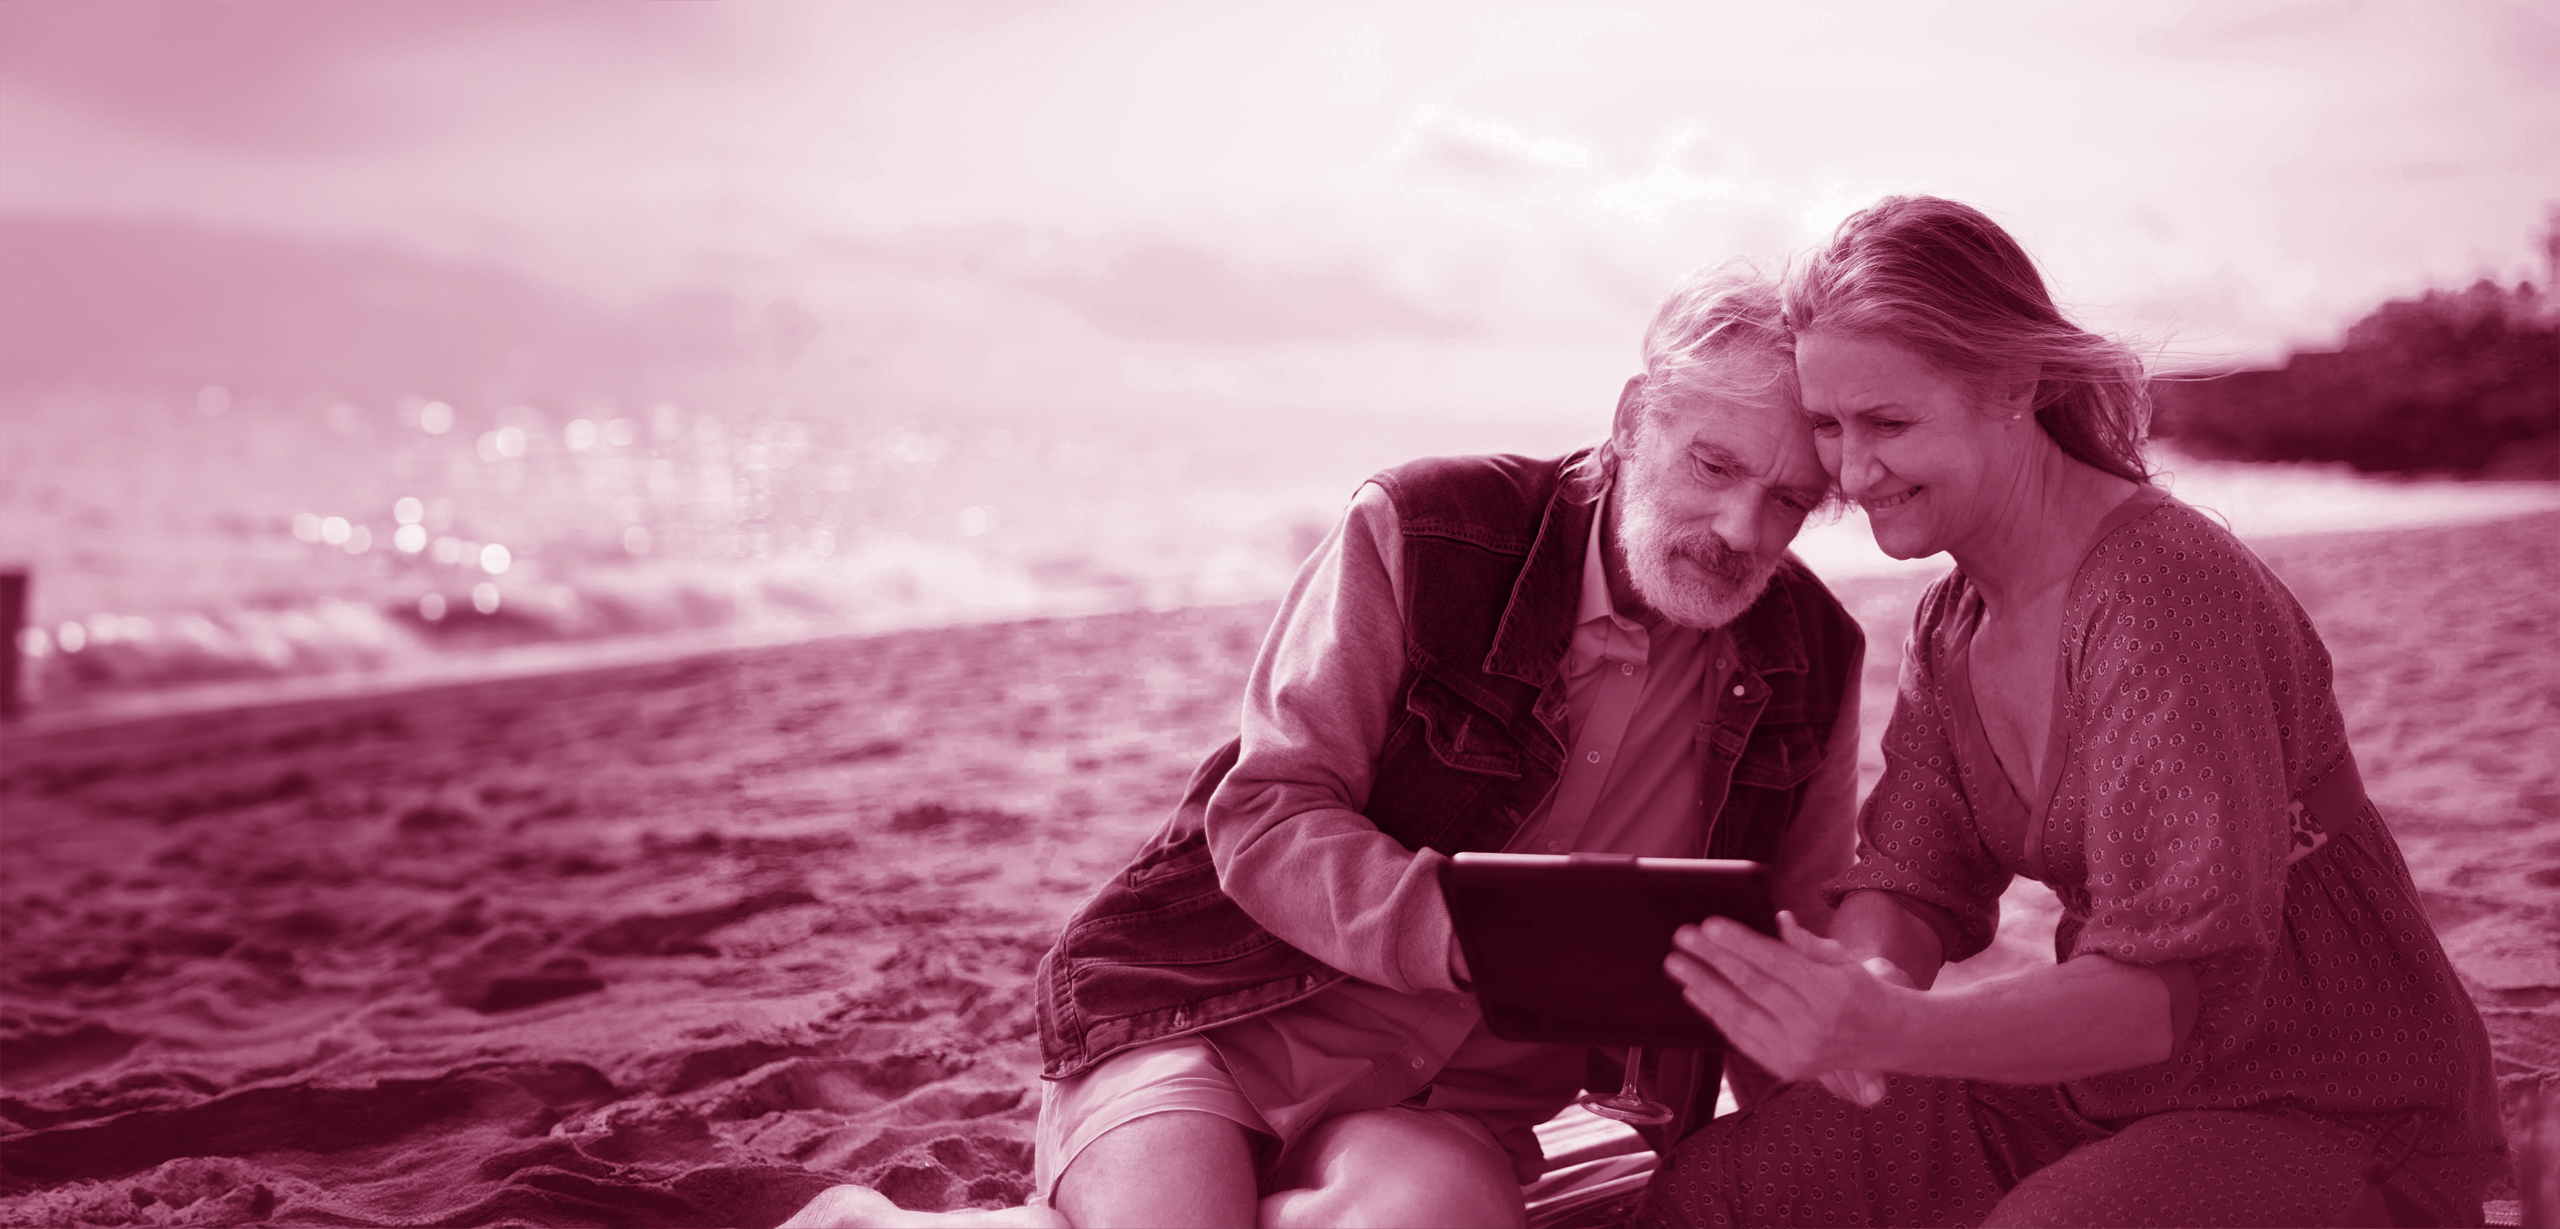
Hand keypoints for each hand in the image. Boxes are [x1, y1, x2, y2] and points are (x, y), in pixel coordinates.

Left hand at [1665, 911, 1910, 1092]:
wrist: (1887, 1041)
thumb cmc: (1862, 991)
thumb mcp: (1844, 961)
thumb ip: (1808, 943)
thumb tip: (1779, 919)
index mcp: (1831, 992)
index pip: (1775, 963)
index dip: (1739, 943)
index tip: (1709, 925)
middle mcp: (1813, 1025)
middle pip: (1752, 987)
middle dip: (1712, 960)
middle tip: (1682, 938)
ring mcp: (1798, 1051)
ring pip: (1739, 1014)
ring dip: (1703, 987)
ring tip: (1677, 964)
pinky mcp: (1785, 1067)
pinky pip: (1741, 1037)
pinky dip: (1715, 1014)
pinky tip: (1695, 993)